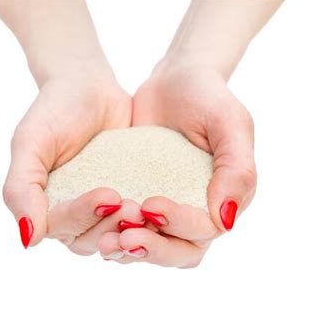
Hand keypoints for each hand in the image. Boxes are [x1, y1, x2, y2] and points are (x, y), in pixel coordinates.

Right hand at [2, 62, 135, 250]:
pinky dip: (150, 219)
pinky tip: (165, 209)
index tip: (109, 194)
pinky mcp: (128, 196)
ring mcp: (102, 208)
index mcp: (45, 206)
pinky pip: (138, 218)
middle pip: (90, 239)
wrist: (89, 86)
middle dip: (112, 226)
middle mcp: (72, 213)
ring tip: (149, 209)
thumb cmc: (54, 111)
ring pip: (115, 235)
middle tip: (135, 207)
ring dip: (132, 229)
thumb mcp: (30, 143)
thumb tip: (27, 240)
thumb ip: (20, 188)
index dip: (84, 216)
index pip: (62, 227)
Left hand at [97, 57, 256, 267]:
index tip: (149, 204)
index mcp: (224, 198)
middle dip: (152, 249)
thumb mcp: (229, 123)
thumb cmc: (207, 96)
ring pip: (154, 248)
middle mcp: (198, 211)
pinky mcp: (142, 201)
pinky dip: (115, 234)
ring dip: (130, 250)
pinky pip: (131, 228)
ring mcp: (169, 209)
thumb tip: (225, 221)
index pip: (204, 229)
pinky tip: (95, 230)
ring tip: (104, 242)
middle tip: (122, 238)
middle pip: (180, 252)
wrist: (174, 81)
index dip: (178, 224)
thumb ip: (237, 169)